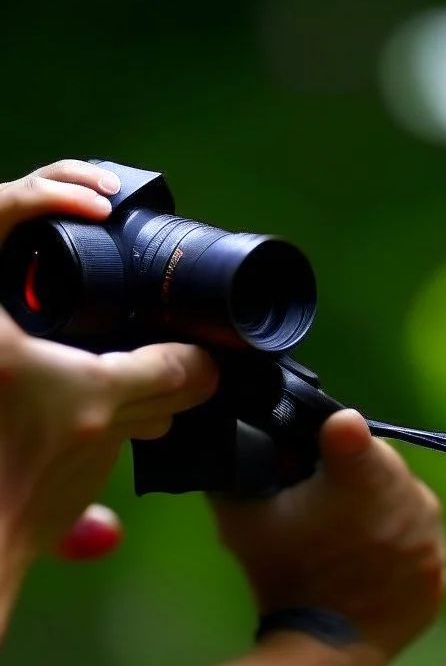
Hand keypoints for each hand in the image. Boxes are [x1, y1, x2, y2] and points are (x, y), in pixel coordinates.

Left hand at [0, 160, 217, 562]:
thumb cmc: (20, 473)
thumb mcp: (104, 409)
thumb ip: (162, 374)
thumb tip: (206, 361)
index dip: (53, 193)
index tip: (104, 215)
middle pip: (9, 237)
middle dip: (60, 217)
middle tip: (107, 211)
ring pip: (18, 286)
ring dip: (68, 278)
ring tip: (115, 275)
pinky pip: (24, 330)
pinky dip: (63, 328)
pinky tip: (106, 354)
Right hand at [211, 410, 445, 660]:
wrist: (324, 650)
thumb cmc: (282, 576)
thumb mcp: (245, 514)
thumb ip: (247, 465)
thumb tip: (251, 435)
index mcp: (363, 473)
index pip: (350, 431)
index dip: (333, 437)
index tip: (325, 445)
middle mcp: (410, 495)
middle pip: (381, 467)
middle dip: (356, 479)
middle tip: (327, 506)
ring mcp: (431, 535)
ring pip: (407, 505)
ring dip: (383, 512)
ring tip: (350, 540)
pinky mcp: (440, 569)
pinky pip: (420, 545)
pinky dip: (400, 549)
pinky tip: (373, 565)